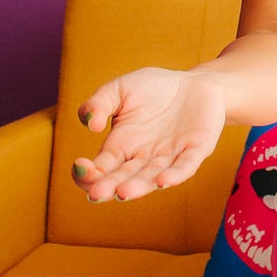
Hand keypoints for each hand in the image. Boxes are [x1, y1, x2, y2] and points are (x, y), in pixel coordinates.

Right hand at [72, 67, 226, 202]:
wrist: (196, 82)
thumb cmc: (155, 88)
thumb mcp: (120, 89)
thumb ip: (99, 103)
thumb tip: (90, 124)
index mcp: (121, 147)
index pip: (100, 168)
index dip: (87, 172)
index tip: (80, 165)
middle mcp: (143, 158)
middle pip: (123, 179)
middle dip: (109, 187)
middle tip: (97, 193)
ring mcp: (170, 156)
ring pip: (151, 178)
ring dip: (138, 187)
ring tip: (123, 192)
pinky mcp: (196, 150)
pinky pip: (185, 166)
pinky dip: (175, 175)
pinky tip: (163, 181)